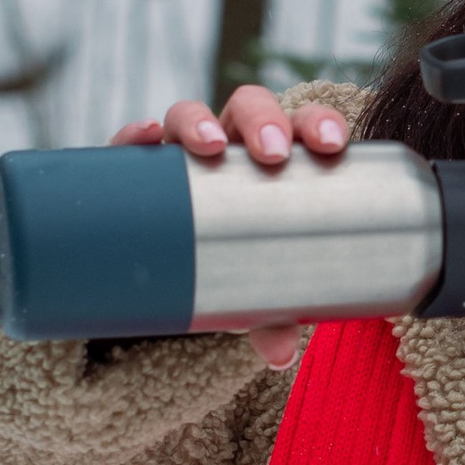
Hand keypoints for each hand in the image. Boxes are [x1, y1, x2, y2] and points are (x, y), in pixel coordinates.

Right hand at [106, 81, 347, 369]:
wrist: (170, 275)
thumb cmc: (231, 266)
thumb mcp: (253, 294)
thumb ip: (270, 319)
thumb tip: (282, 356)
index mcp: (274, 158)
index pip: (301, 124)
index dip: (318, 121)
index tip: (333, 144)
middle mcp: (229, 145)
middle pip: (248, 108)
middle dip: (265, 120)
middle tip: (274, 154)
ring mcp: (178, 152)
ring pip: (188, 115)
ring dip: (200, 120)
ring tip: (211, 146)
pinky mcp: (135, 170)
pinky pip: (130, 143)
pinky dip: (135, 133)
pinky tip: (145, 138)